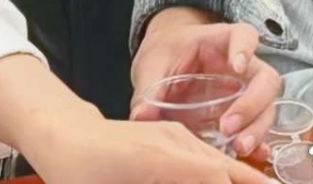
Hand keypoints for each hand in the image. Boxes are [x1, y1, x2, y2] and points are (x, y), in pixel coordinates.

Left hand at [29, 115, 272, 183]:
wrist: (62, 133)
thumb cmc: (74, 170)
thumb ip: (166, 176)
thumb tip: (204, 176)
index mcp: (158, 159)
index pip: (216, 176)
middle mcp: (173, 143)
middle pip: (223, 168)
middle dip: (250, 182)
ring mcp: (173, 137)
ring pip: (215, 161)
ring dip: (238, 177)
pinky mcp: (169, 139)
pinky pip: (203, 158)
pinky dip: (220, 172)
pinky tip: (227, 178)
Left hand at [131, 9, 278, 157]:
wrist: (166, 59)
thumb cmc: (166, 53)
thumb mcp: (154, 64)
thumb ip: (150, 88)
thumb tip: (142, 116)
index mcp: (221, 41)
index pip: (244, 36)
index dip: (245, 49)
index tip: (237, 65)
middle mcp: (242, 66)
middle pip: (265, 79)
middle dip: (252, 104)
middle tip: (228, 125)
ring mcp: (244, 91)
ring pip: (267, 107)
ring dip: (256, 128)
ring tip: (238, 148)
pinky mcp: (241, 114)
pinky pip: (256, 128)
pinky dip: (258, 143)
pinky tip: (252, 157)